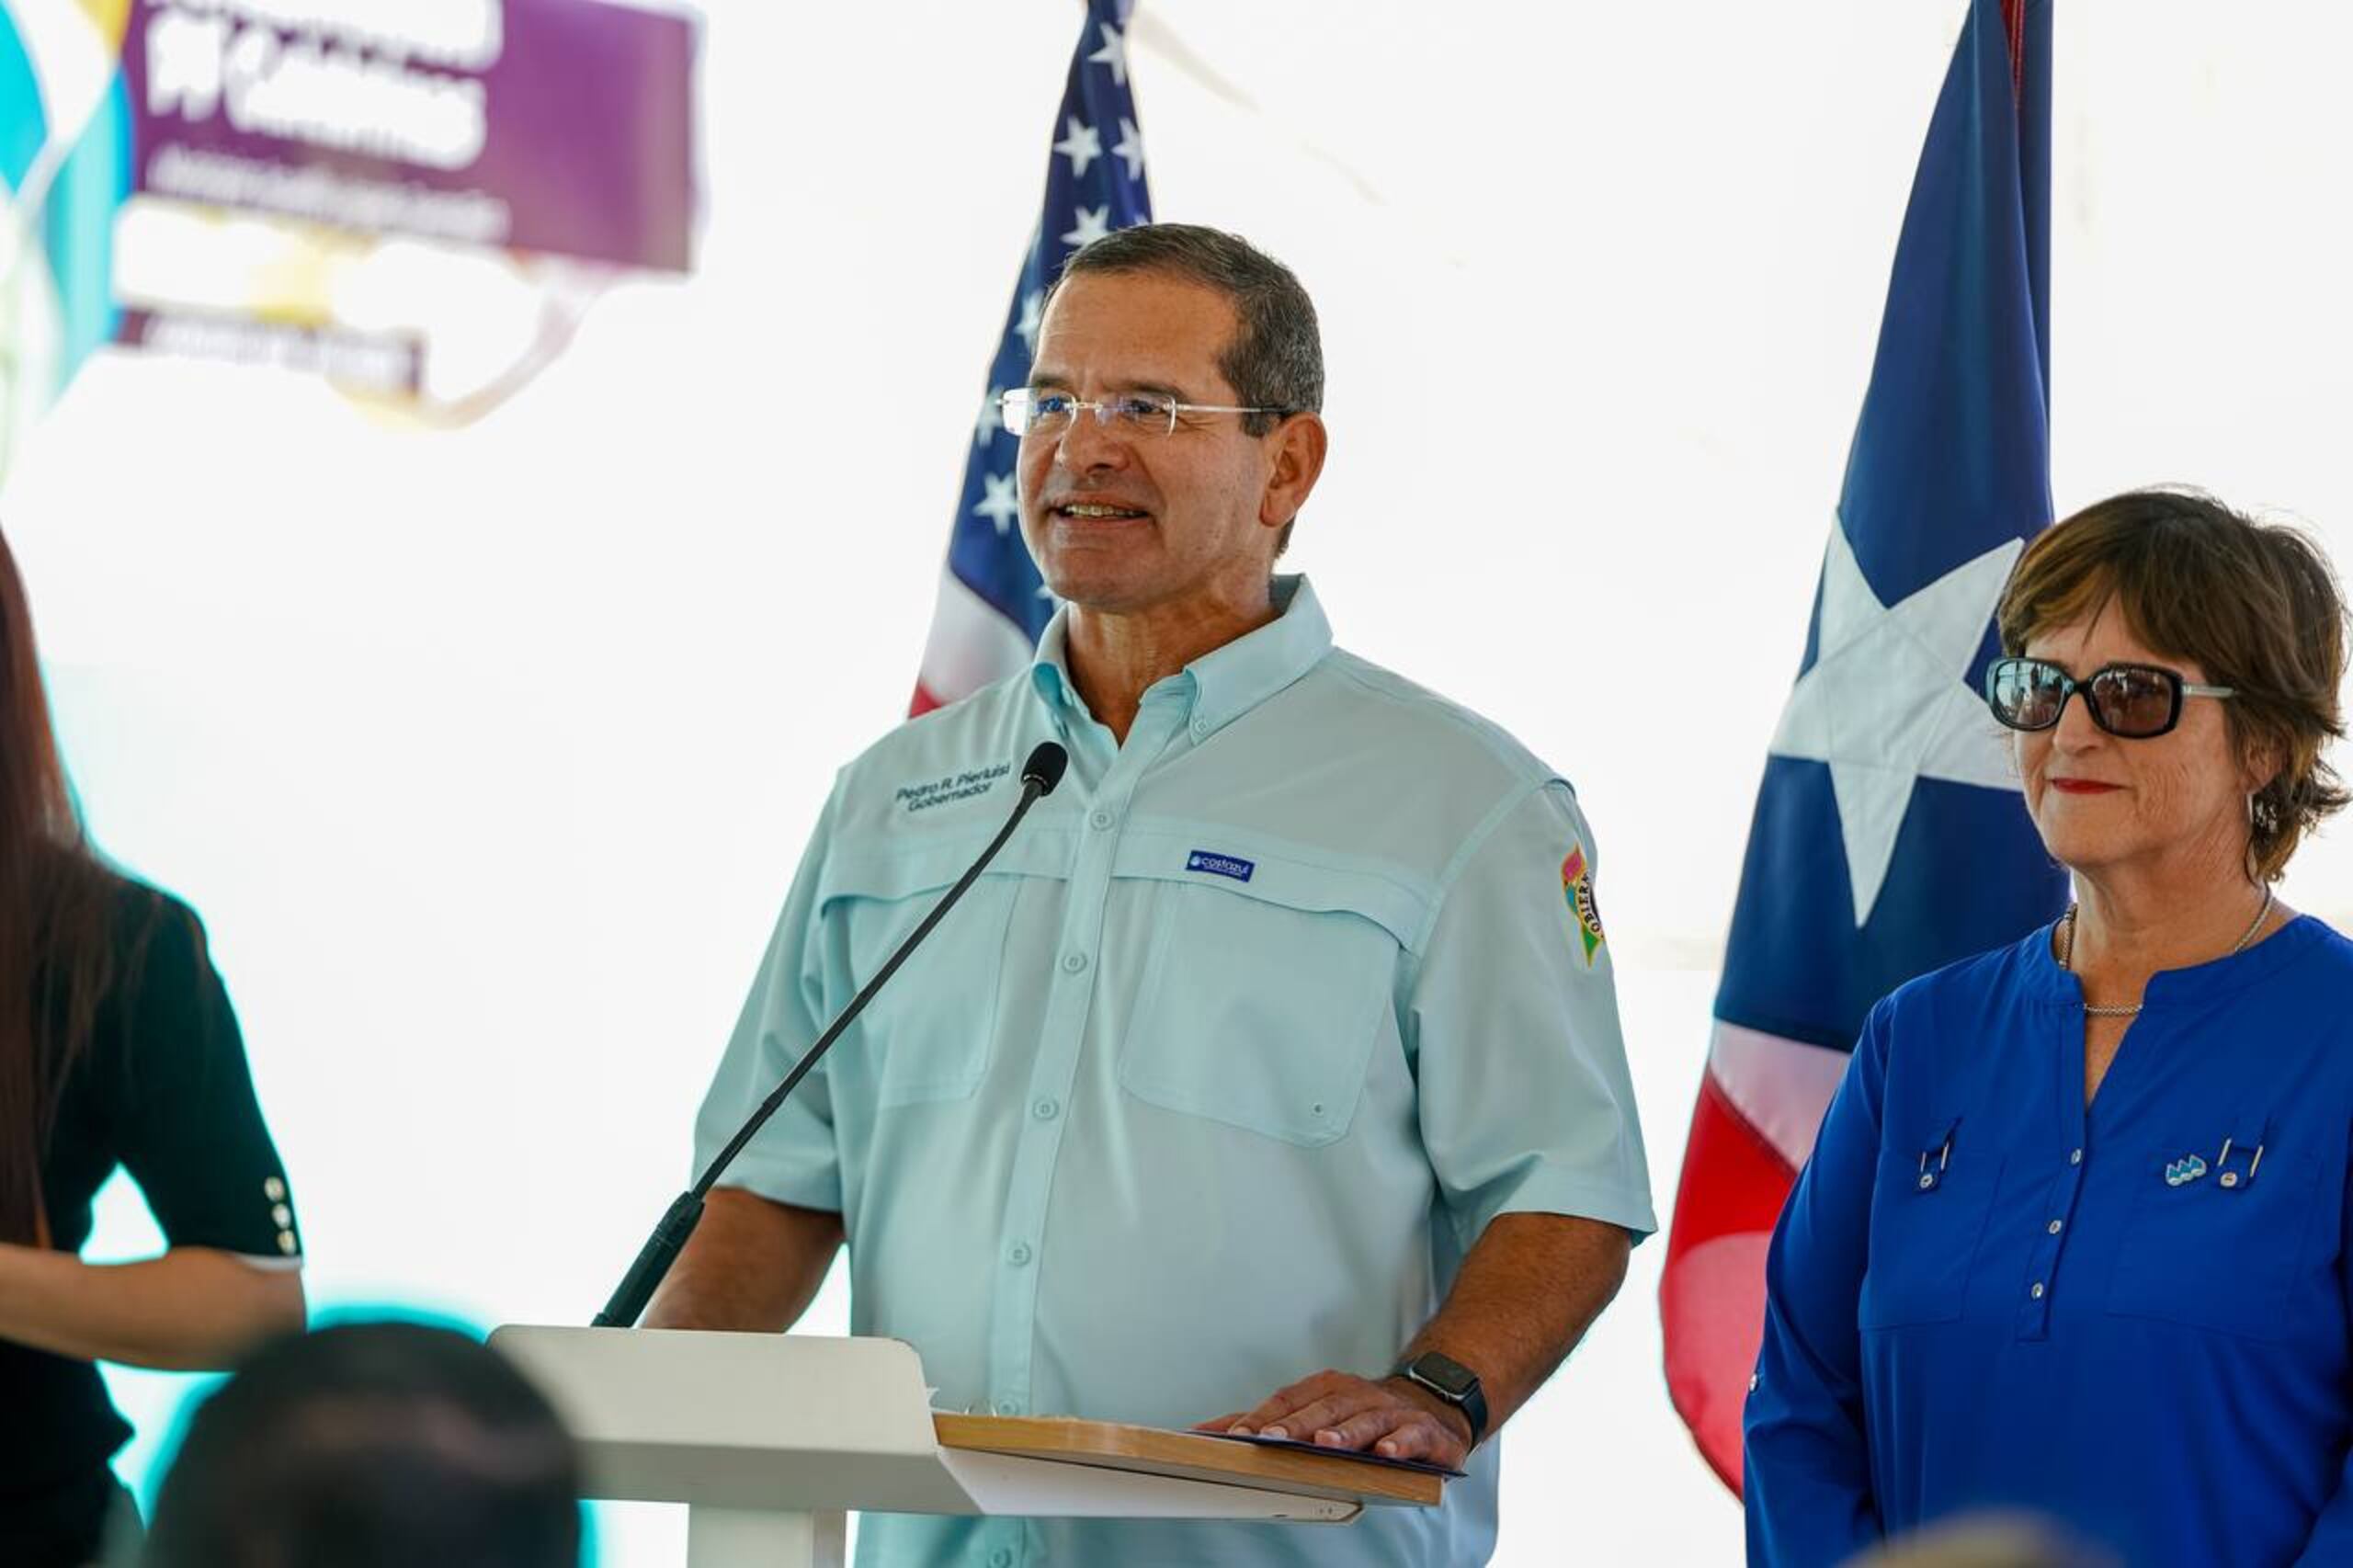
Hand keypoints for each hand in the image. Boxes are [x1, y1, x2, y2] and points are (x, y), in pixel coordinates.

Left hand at [1196, 1368, 1471, 1468]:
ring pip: (1364, 1419)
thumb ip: (1267, 1423)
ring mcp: (1390, 1411)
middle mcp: (1356, 1394)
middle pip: (1321, 1408)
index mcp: (1326, 1388)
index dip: (1261, 1417)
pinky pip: (1411, 1435)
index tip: (1234, 1436)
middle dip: (1294, 1424)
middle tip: (1267, 1440)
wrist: (1430, 1409)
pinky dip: (1398, 1443)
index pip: (1288, 1400)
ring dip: (1343, 1432)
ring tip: (1323, 1443)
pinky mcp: (1422, 1431)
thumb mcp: (1316, 1411)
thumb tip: (1206, 1431)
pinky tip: (1385, 1452)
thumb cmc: (1360, 1413)